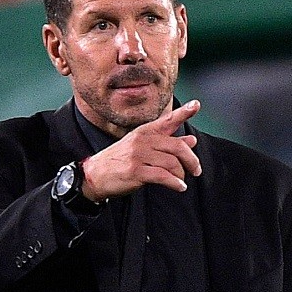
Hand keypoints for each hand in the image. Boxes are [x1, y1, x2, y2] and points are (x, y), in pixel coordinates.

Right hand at [81, 100, 201, 200]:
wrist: (94, 174)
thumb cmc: (120, 160)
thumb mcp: (142, 147)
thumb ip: (167, 143)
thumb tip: (192, 141)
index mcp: (144, 132)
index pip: (167, 120)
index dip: (183, 112)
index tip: (196, 104)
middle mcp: (142, 140)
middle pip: (177, 147)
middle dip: (191, 160)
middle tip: (196, 170)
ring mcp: (138, 155)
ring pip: (172, 163)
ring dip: (181, 175)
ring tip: (181, 181)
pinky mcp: (135, 171)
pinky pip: (163, 176)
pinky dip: (175, 183)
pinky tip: (179, 187)